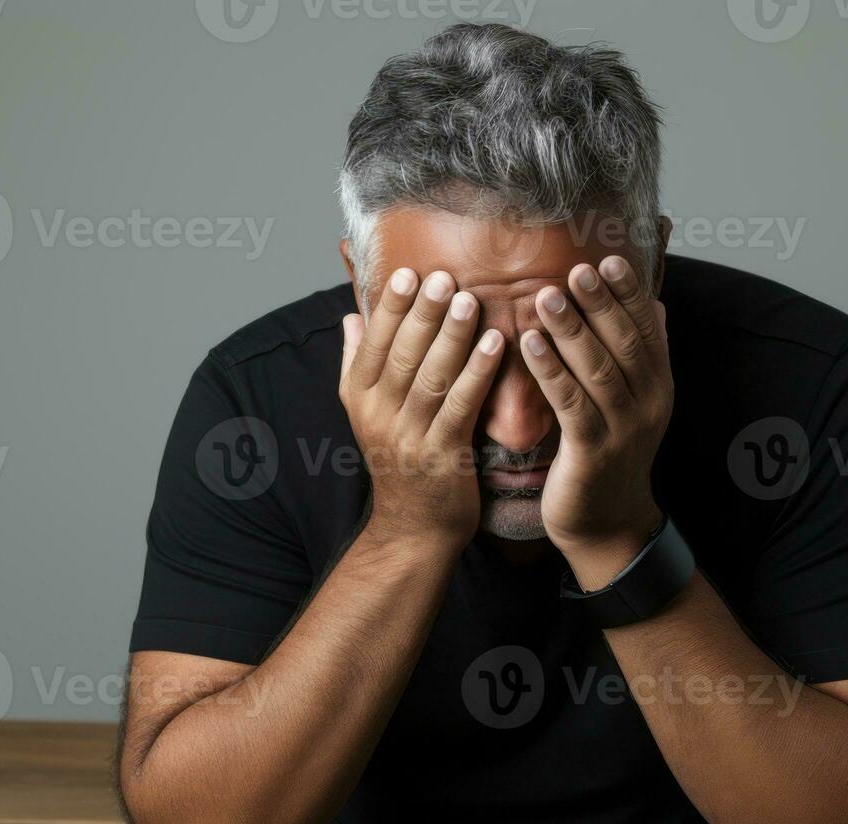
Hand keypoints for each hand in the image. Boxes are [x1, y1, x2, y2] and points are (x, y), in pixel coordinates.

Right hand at [339, 268, 503, 551]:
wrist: (413, 527)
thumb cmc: (398, 460)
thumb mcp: (366, 413)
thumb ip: (358, 364)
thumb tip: (351, 318)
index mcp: (360, 397)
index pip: (373, 343)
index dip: (390, 307)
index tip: (407, 272)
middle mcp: (380, 415)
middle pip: (403, 355)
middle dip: (423, 313)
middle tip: (444, 277)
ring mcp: (410, 436)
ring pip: (431, 377)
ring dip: (453, 336)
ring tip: (471, 300)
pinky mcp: (444, 456)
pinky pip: (462, 406)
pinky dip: (478, 372)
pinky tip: (496, 343)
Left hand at [521, 256, 672, 586]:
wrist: (607, 523)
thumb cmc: (610, 455)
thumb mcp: (635, 402)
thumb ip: (643, 355)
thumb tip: (656, 302)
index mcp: (658, 385)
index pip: (648, 328)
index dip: (629, 292)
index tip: (609, 258)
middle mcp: (647, 402)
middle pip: (625, 342)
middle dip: (600, 302)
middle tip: (575, 267)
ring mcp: (622, 428)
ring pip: (598, 368)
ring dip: (571, 329)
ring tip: (546, 295)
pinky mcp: (592, 450)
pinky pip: (570, 402)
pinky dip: (550, 369)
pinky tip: (529, 343)